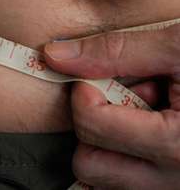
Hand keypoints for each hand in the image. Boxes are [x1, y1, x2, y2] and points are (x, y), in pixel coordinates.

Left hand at [44, 25, 179, 188]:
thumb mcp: (177, 47)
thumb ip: (117, 51)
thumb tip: (56, 55)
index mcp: (178, 145)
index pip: (91, 126)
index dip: (85, 91)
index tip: (99, 76)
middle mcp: (176, 179)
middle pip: (89, 163)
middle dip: (93, 125)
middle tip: (119, 97)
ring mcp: (172, 188)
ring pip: (104, 180)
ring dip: (110, 144)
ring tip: (144, 112)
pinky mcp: (170, 185)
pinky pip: (124, 184)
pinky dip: (125, 157)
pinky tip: (148, 128)